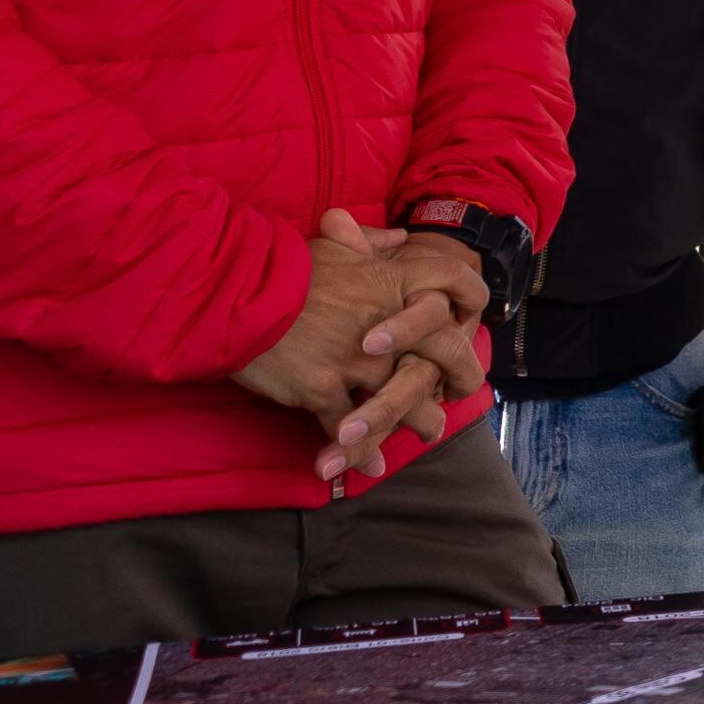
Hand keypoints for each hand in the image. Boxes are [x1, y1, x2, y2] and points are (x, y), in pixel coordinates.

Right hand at [234, 212, 477, 482]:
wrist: (230, 293)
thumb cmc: (279, 266)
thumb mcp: (330, 244)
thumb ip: (369, 241)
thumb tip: (400, 237)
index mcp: (391, 281)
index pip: (455, 284)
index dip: (472, 301)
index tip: (469, 322)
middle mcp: (384, 323)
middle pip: (444, 355)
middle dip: (459, 378)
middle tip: (457, 393)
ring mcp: (355, 359)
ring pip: (404, 400)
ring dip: (420, 421)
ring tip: (428, 431)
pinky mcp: (323, 390)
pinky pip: (352, 429)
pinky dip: (363, 452)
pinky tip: (372, 466)